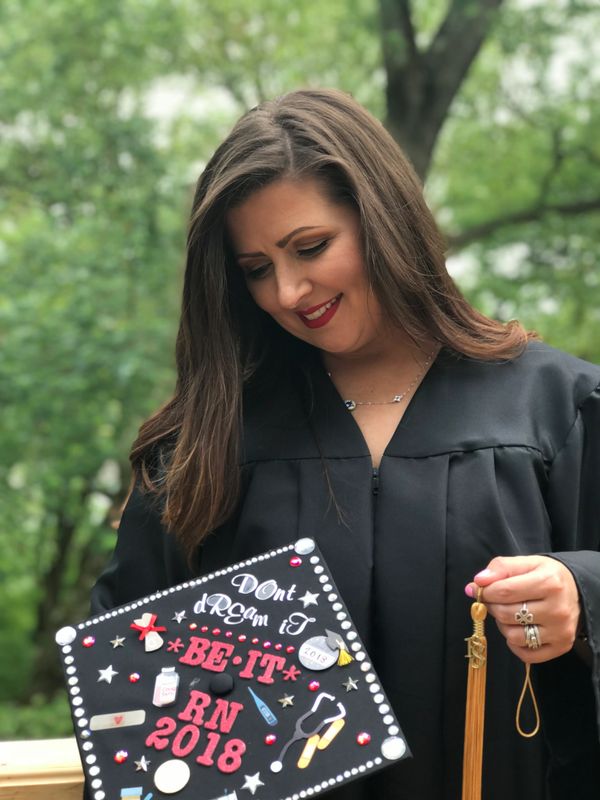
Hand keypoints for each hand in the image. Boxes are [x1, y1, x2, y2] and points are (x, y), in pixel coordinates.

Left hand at [466, 556, 580, 662]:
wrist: (577, 591)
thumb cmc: (547, 576)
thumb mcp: (527, 563)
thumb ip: (501, 568)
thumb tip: (477, 582)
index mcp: (549, 582)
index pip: (504, 591)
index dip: (485, 591)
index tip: (478, 589)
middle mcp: (557, 609)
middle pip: (506, 614)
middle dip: (493, 606)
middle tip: (495, 600)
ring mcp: (560, 631)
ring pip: (514, 636)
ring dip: (503, 625)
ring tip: (509, 614)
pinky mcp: (561, 647)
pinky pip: (526, 655)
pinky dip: (515, 644)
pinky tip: (519, 629)